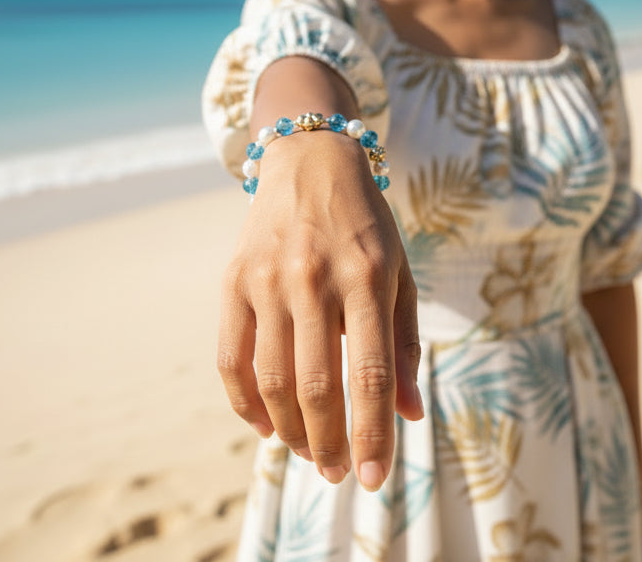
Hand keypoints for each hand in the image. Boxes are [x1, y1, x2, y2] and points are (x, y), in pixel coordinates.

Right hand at [217, 131, 422, 491]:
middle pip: (316, 387)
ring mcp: (268, 280)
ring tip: (308, 451)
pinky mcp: (233, 282)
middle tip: (337, 473)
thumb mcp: (400, 275)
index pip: (370, 374)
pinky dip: (246, 404)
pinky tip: (266, 425)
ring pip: (272, 381)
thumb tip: (410, 413)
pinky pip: (232, 360)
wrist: (311, 162)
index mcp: (367, 277)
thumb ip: (406, 345)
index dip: (372, 434)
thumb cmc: (366, 227)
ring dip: (290, 432)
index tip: (373, 479)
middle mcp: (315, 279)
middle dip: (329, 444)